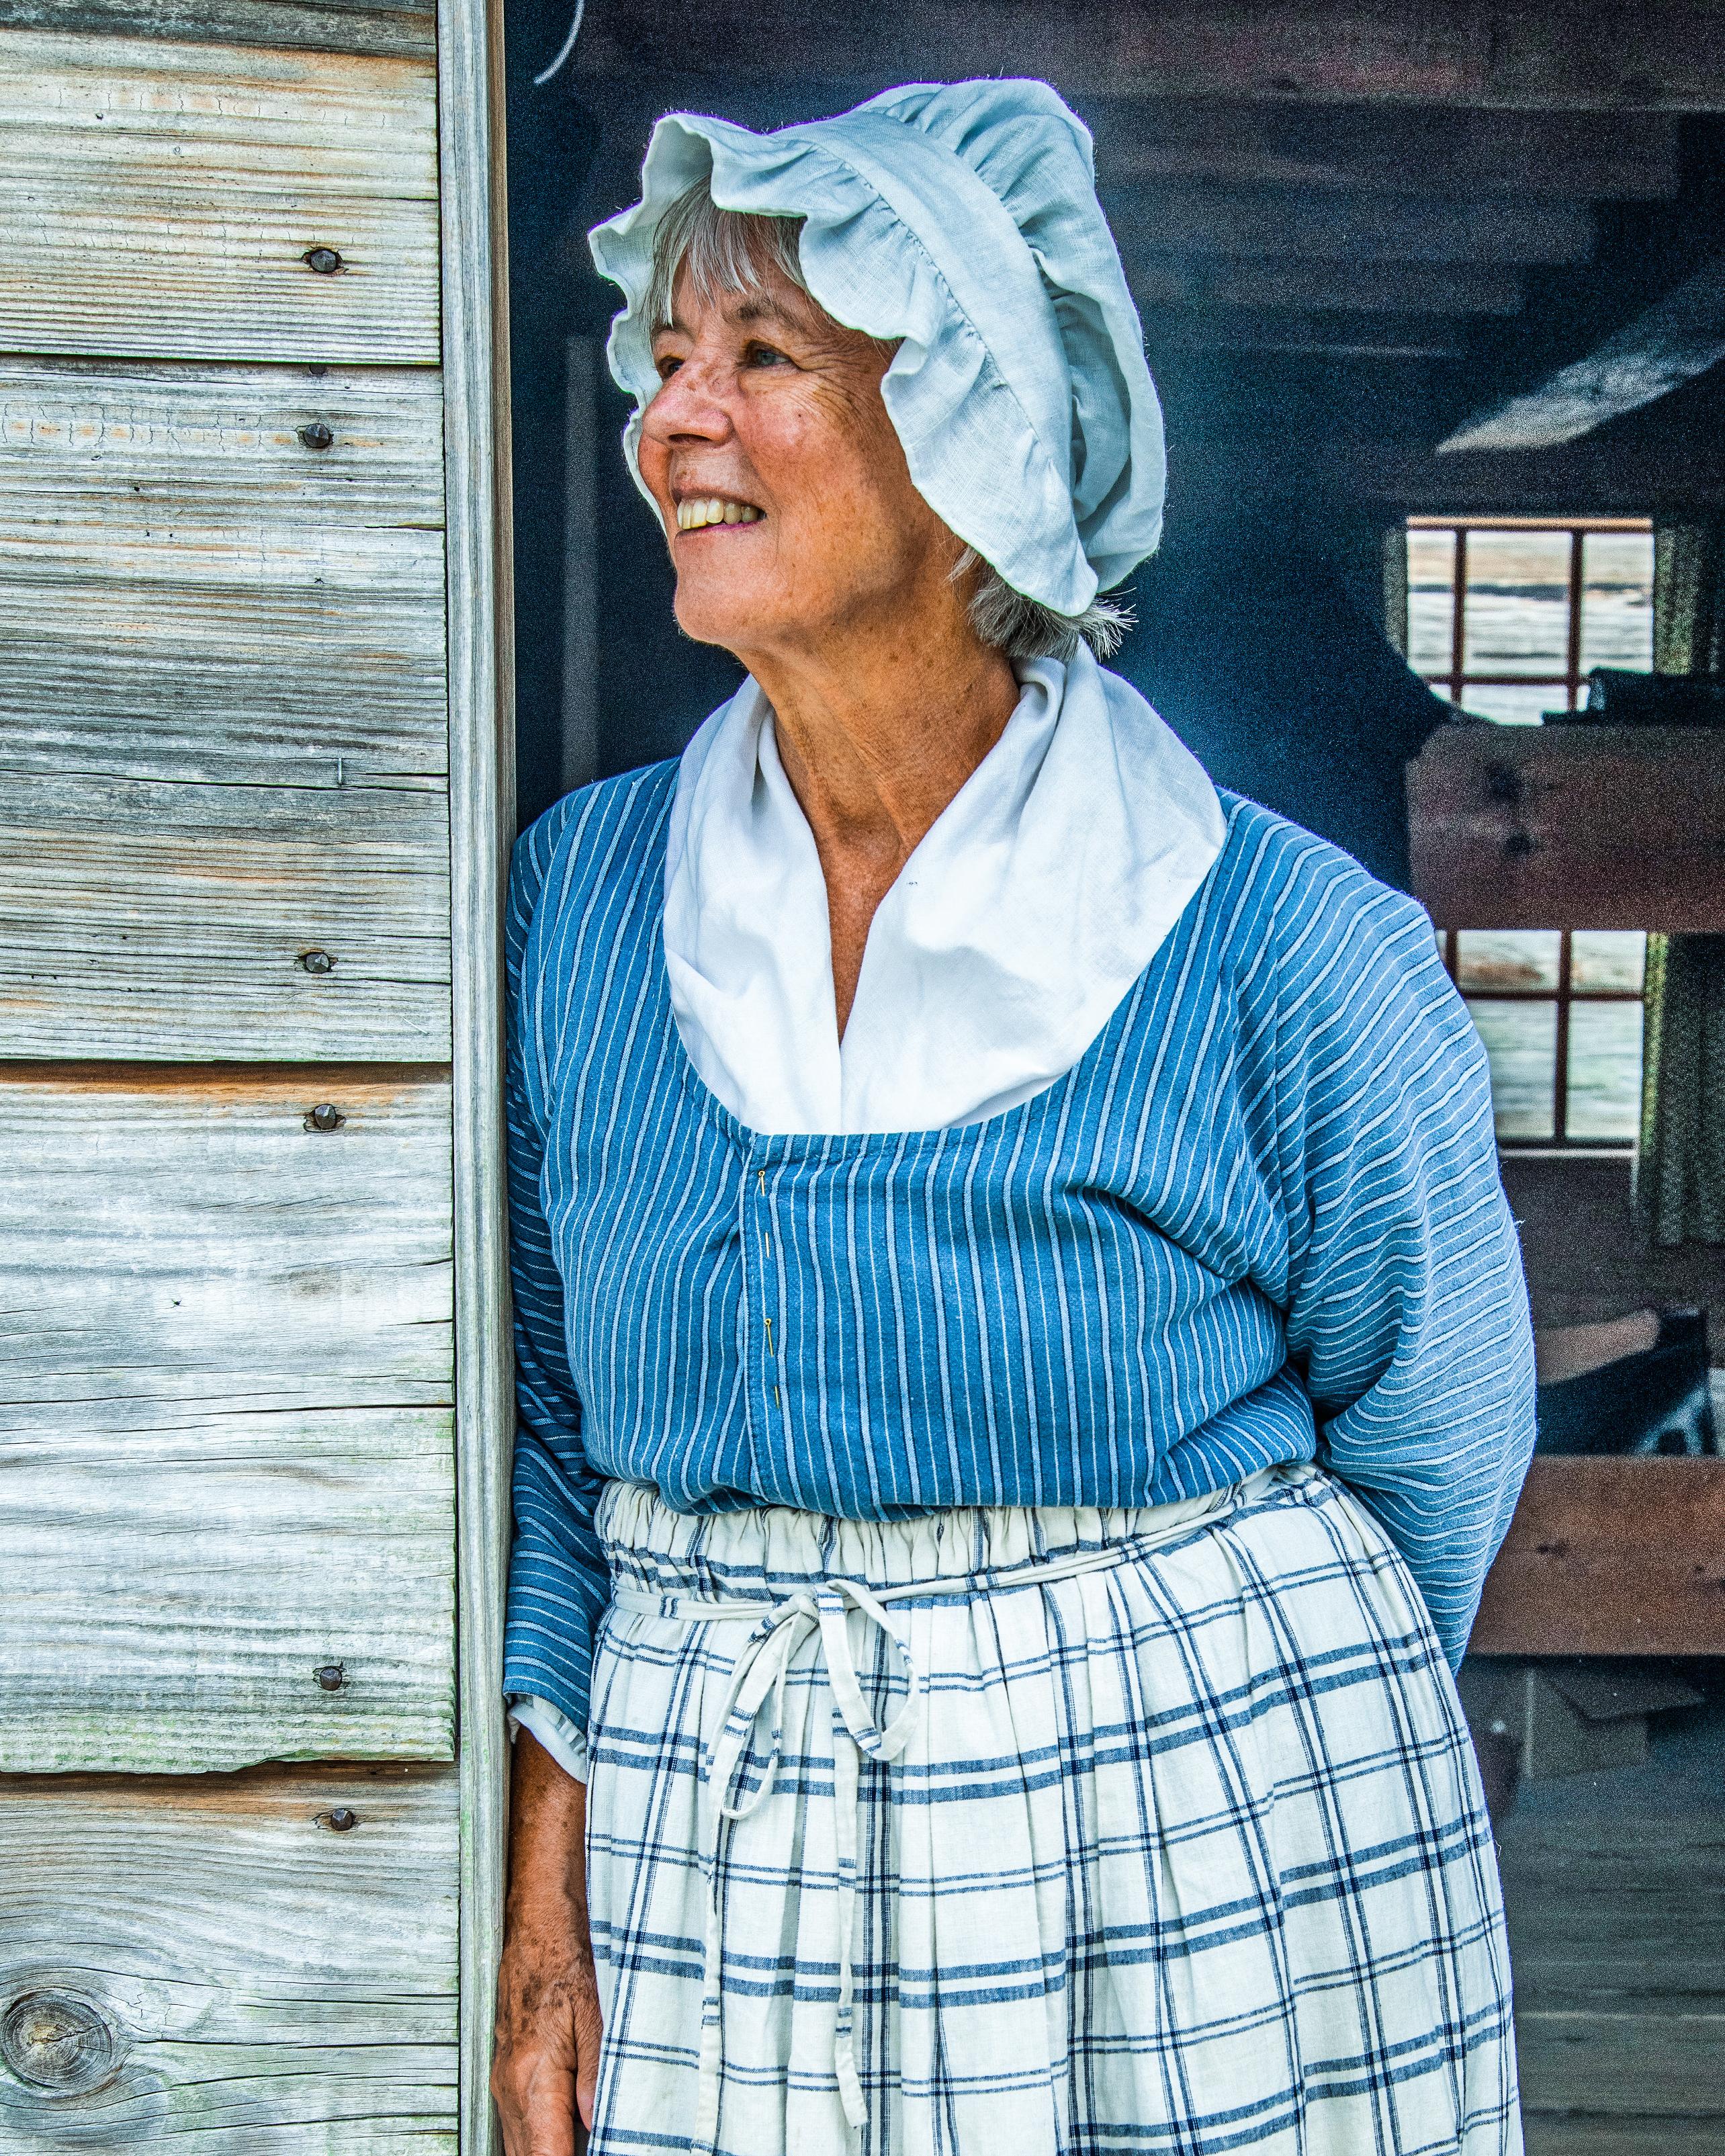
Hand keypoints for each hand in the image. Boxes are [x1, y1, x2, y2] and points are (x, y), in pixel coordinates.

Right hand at [492, 1729, 602, 2153]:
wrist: (536, 1911)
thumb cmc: (565, 1948)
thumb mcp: (595, 2007)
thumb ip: (600, 2070)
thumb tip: (603, 2123)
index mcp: (534, 2078)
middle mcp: (513, 2086)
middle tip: (610, 2147)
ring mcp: (507, 2080)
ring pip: (523, 2146)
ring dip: (553, 2151)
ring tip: (595, 2141)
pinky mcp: (512, 2069)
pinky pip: (523, 2123)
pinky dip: (545, 2139)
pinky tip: (575, 2133)